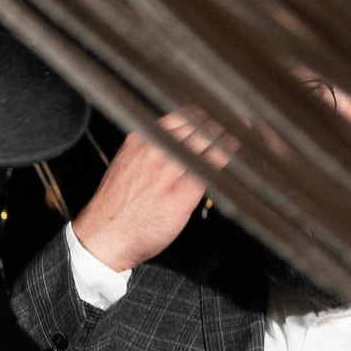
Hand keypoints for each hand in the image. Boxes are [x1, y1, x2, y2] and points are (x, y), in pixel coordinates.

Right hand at [70, 111, 233, 274]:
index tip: (225, 114)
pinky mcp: (183, 193)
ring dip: (234, 136)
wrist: (102, 238)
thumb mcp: (129, 165)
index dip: (210, 112)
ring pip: (211, 141)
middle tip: (245, 122)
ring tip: (248, 136)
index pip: (185, 113)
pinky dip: (232, 158)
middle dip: (226, 121)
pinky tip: (242, 159)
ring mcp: (169, 170)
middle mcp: (155, 150)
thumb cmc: (116, 207)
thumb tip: (189, 140)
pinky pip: (215, 167)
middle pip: (202, 123)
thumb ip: (155, 149)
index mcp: (141, 140)